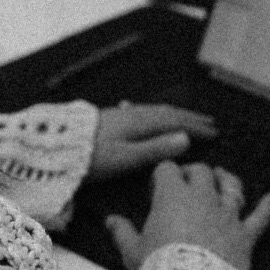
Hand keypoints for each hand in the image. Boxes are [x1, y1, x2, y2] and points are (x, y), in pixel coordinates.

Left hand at [89, 102, 216, 178]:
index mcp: (142, 123)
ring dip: (173, 114)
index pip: (176, 123)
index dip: (196, 128)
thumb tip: (186, 139)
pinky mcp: (110, 118)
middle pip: (168, 114)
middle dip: (190, 118)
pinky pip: (140, 111)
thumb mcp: (126, 158)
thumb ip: (156, 149)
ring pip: (154, 111)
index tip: (215, 133)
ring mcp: (121, 114)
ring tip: (185, 118)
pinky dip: (152, 113)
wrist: (55, 146)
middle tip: (209, 122)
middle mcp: (134, 114)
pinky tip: (142, 111)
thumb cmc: (91, 157)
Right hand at [105, 161, 269, 269]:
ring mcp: (227, 215)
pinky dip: (266, 207)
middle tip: (187, 180)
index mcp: (173, 196)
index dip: (162, 175)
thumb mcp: (132, 250)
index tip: (157, 187)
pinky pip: (260, 218)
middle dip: (193, 172)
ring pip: (231, 187)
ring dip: (227, 179)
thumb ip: (121, 231)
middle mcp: (203, 198)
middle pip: (201, 171)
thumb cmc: (158, 268)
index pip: (168, 170)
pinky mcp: (245, 235)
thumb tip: (110, 221)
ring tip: (223, 176)